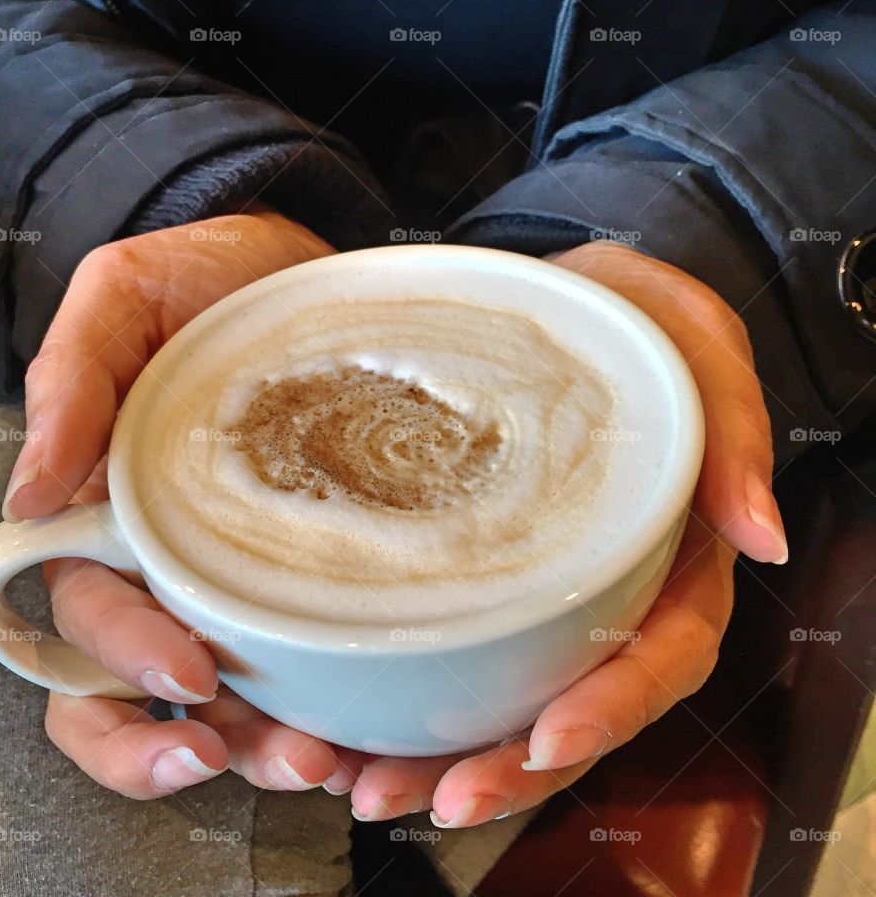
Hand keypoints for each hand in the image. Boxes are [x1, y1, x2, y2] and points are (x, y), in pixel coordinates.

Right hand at [5, 210, 365, 797]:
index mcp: (104, 510)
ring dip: (264, 743)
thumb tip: (30, 492)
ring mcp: (233, 563)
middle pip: (145, 684)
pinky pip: (301, 643)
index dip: (126, 659)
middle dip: (198, 740)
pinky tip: (361, 719)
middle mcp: (163, 554)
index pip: (89, 612)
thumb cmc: (200, 280)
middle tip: (274, 756)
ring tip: (323, 758)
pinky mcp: (300, 556)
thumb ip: (68, 378)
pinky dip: (323, 697)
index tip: (189, 678)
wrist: (289, 266)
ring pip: (223, 693)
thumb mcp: (122, 298)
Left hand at [344, 241, 786, 827]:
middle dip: (512, 768)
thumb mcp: (687, 333)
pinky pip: (448, 659)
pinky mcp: (475, 581)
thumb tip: (758, 532)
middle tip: (440, 798)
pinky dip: (402, 707)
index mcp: (669, 552)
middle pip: (573, 707)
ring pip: (505, 705)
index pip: (658, 652)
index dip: (611, 705)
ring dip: (444, 762)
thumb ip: (731, 420)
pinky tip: (346, 733)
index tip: (550, 738)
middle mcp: (605, 592)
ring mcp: (538, 595)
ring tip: (370, 789)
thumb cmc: (625, 318)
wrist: (547, 306)